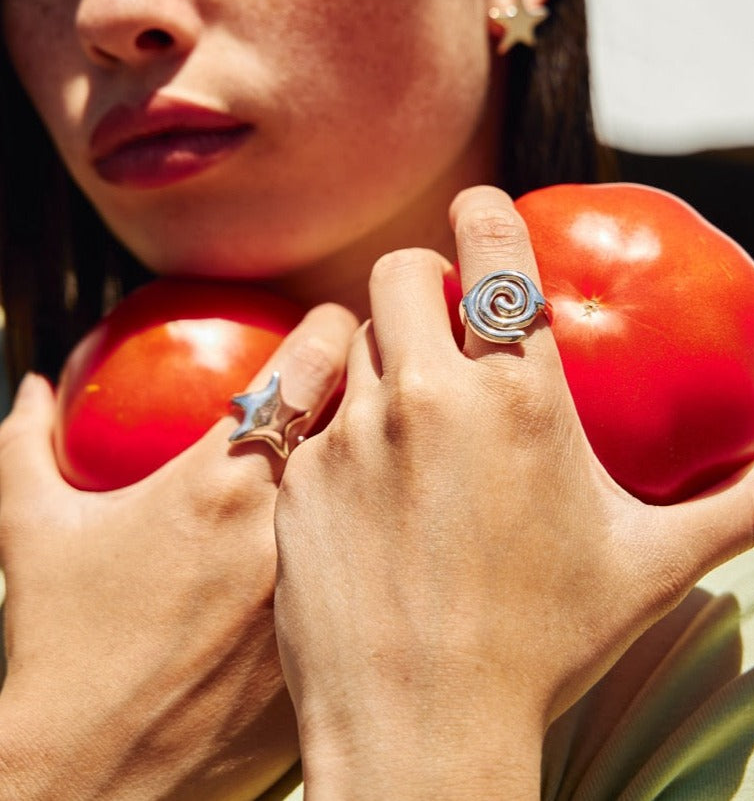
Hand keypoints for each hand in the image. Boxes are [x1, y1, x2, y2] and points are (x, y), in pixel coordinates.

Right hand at [0, 304, 355, 799]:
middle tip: (363, 377)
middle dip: (372, 379)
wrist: (103, 778)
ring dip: (385, 452)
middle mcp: (293, 522)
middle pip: (371, 407)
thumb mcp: (33, 536)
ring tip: (375, 450)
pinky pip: (386, 556)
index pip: (310, 359)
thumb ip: (28, 445)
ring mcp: (332, 581)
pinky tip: (372, 539)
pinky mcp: (348, 634)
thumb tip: (34, 391)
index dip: (329, 324)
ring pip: (392, 477)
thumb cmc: (65, 653)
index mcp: (223, 480)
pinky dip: (383, 529)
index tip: (330, 322)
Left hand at [270, 186, 753, 799]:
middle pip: (401, 271)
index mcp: (521, 394)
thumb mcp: (649, 568)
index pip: (495, 245)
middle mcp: (428, 396)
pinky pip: (310, 417)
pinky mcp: (300, 476)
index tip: (484, 218)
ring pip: (351, 337)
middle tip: (440, 320)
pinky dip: (338, 426)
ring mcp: (352, 433)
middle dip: (422, 280)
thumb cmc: (544, 643)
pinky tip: (366, 484)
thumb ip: (731, 507)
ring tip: (406, 406)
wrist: (425, 726)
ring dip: (380, 349)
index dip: (486, 214)